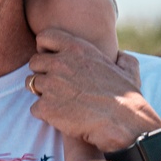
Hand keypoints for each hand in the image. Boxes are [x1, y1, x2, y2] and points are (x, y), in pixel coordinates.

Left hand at [26, 29, 160, 150]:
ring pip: (31, 85)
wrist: (123, 123)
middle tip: (55, 86)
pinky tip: (59, 117)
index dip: (45, 49)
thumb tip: (120, 55)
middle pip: (34, 63)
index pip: (44, 37)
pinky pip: (34, 108)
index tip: (53, 60)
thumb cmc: (128, 98)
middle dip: (42, 73)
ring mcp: (51, 85)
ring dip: (42, 93)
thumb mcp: (129, 70)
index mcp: (77, 49)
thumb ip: (123, 58)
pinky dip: (44, 113)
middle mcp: (61, 63)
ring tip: (59, 102)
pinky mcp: (47, 107)